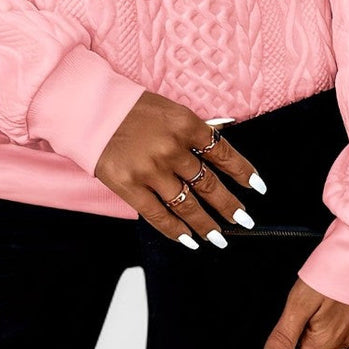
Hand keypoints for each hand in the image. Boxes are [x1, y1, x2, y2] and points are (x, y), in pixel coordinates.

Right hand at [93, 90, 265, 248]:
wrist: (91, 109)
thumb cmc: (132, 108)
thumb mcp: (170, 109)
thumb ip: (195, 128)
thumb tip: (223, 142)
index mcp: (185, 124)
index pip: (223, 153)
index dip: (243, 172)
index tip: (257, 187)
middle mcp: (172, 148)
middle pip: (209, 184)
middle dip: (230, 206)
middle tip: (244, 220)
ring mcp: (150, 169)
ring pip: (187, 205)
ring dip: (206, 224)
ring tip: (219, 237)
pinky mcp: (129, 186)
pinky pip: (157, 215)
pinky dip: (175, 231)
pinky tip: (189, 240)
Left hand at [253, 276, 348, 348]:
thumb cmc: (336, 269)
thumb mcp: (299, 301)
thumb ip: (284, 336)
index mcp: (325, 341)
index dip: (288, 342)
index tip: (289, 319)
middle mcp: (346, 340)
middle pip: (315, 346)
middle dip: (306, 326)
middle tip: (308, 298)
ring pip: (334, 333)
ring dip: (325, 317)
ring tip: (325, 289)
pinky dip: (343, 309)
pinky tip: (341, 289)